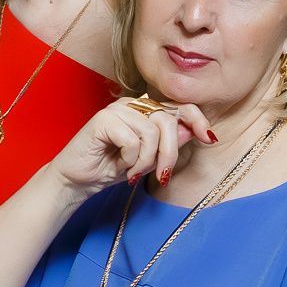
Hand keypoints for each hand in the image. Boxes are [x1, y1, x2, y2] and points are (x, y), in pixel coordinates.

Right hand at [47, 96, 213, 197]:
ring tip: (133, 173)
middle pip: (169, 121)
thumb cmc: (109, 168)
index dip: (198, 120)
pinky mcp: (103, 119)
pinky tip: (120, 166)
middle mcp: (132, 105)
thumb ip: (168, 144)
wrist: (76, 181)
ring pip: (152, 132)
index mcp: (145, 111)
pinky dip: (130, 160)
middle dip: (169, 154)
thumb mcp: (148, 160)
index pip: (179, 107)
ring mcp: (117, 109)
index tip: (209, 139)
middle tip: (161, 177)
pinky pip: (132, 140)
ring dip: (146, 161)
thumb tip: (194, 131)